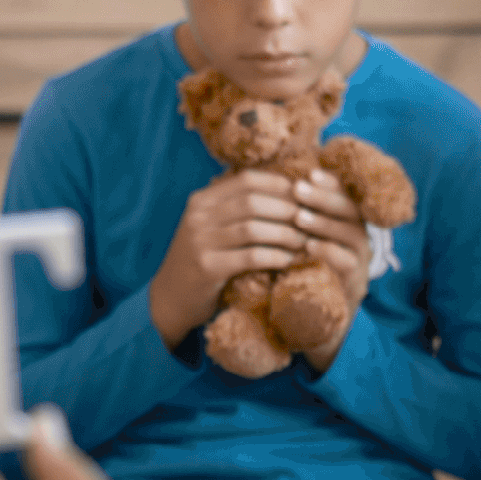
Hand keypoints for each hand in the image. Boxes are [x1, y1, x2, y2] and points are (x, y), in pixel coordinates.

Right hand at [147, 171, 307, 348]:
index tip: (304, 197)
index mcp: (201, 200)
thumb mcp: (212, 228)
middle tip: (311, 221)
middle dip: (287, 210)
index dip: (280, 185)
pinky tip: (288, 261)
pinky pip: (250, 257)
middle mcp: (198, 216)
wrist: (170, 300)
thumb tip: (286, 191)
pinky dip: (274, 257)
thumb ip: (236, 210)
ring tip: (304, 242)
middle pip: (253, 201)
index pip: (247, 180)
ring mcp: (200, 241)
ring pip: (253, 228)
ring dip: (285, 234)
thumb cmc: (202, 262)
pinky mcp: (207, 267)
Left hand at [293, 169, 372, 371]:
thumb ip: (292, 221)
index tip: (308, 172)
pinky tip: (308, 247)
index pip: (344, 197)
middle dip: (326, 197)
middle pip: (353, 210)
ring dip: (325, 222)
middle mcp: (359, 242)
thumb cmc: (296, 279)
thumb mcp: (294, 245)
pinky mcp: (355, 287)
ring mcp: (361, 265)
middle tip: (300, 187)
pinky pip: (347, 265)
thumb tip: (267, 187)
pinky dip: (328, 253)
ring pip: (353, 235)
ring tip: (299, 215)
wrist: (311, 329)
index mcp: (345, 227)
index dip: (329, 184)